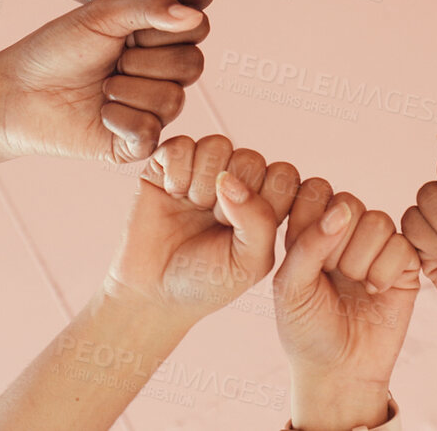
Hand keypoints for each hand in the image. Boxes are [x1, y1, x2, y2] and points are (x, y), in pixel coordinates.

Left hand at [0, 0, 208, 163]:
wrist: (19, 91)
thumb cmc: (59, 47)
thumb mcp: (104, 14)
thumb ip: (151, 5)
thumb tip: (194, 14)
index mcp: (161, 38)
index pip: (197, 28)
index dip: (164, 28)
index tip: (128, 28)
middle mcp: (164, 74)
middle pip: (191, 66)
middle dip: (144, 60)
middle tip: (112, 60)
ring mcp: (153, 109)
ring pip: (173, 100)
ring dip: (128, 90)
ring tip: (101, 87)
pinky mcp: (137, 143)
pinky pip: (151, 131)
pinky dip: (121, 119)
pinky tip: (101, 113)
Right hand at [102, 134, 300, 326]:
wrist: (153, 292)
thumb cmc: (206, 281)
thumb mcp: (249, 263)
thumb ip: (259, 221)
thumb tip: (229, 179)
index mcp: (264, 203)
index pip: (284, 175)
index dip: (265, 200)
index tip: (242, 232)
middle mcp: (236, 181)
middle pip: (251, 158)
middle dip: (232, 196)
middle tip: (214, 222)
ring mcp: (202, 169)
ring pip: (218, 145)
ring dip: (203, 182)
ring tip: (192, 207)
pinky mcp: (168, 164)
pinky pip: (181, 145)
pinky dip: (176, 170)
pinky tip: (171, 193)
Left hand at [275, 178, 419, 429]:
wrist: (338, 371)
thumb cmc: (307, 330)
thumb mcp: (290, 286)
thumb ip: (308, 243)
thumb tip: (341, 210)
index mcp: (311, 228)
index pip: (315, 191)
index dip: (311, 222)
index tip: (306, 260)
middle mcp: (346, 231)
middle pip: (349, 202)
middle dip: (337, 244)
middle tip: (332, 275)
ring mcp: (377, 246)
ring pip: (378, 221)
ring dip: (362, 260)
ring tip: (355, 285)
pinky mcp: (406, 265)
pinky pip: (403, 246)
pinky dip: (385, 273)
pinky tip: (376, 292)